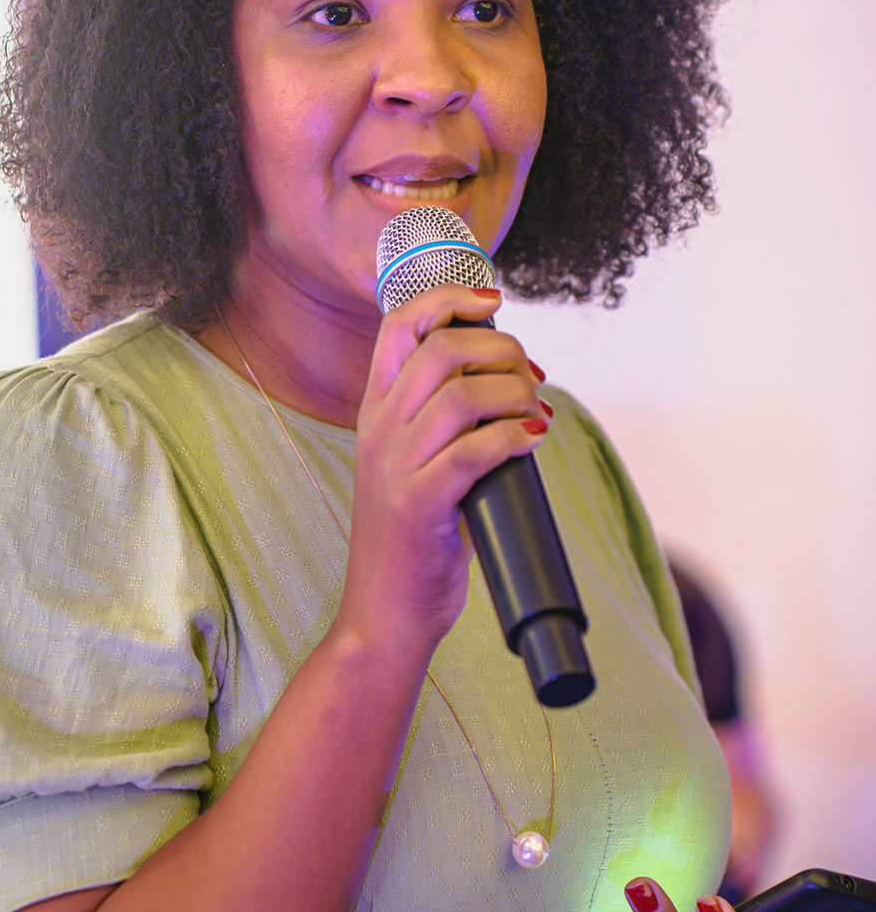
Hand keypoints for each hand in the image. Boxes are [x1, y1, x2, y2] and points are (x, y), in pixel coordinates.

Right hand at [337, 283, 549, 662]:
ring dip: (516, 393)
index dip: (450, 299)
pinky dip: (514, 436)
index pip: (399, 325)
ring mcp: (395, 467)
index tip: (492, 302)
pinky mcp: (420, 505)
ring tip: (536, 413)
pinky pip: (474, 450)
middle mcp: (379, 430)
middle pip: (442, 349)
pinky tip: (533, 439)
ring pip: (463, 395)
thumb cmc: (414, 538)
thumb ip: (444, 422)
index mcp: (375, 411)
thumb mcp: (413, 465)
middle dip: (502, 350)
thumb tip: (513, 380)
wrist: (384, 612)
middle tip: (530, 377)